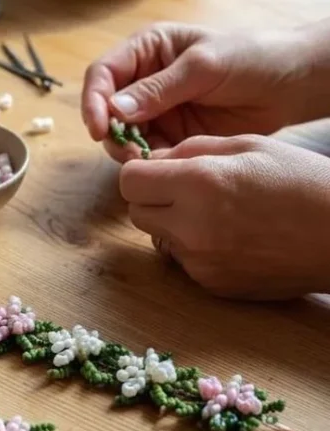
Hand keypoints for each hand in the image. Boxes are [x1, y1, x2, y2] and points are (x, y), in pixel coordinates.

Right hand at [81, 21, 329, 160]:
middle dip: (111, 132)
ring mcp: (158, 109)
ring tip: (147, 162)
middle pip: (107, 109)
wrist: (290, 83)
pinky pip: (150, 151)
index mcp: (147, 50)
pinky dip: (150, 162)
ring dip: (128, 151)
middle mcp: (145, 79)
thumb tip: (115, 109)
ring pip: (124, 135)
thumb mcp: (203, 67)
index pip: (103, 73)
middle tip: (127, 153)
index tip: (99, 127)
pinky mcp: (173, 135)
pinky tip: (164, 166)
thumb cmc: (250, 57)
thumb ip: (159, 88)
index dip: (94, 100)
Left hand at [120, 135, 329, 298]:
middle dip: (153, 198)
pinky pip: (184, 262)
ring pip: (158, 238)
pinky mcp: (213, 285)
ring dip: (172, 224)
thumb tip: (154, 161)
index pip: (129, 181)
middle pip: (136, 212)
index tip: (160, 169)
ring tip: (214, 212)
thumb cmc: (301, 180)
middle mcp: (192, 227)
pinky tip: (231, 236)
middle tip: (186, 189)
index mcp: (198, 184)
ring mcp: (201, 262)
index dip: (142, 172)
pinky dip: (195, 248)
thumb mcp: (247, 145)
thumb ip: (191, 150)